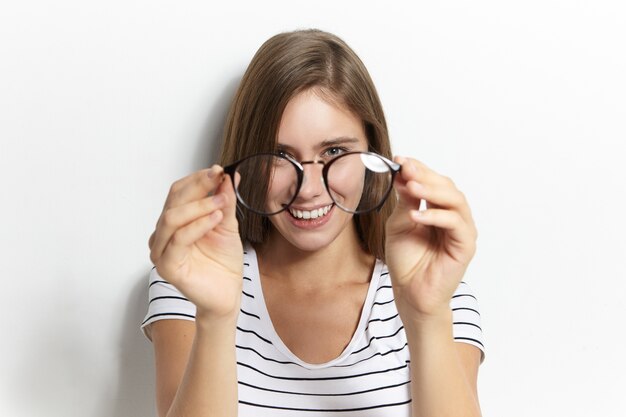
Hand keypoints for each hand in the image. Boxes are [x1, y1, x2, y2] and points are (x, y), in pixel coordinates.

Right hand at [149, 165, 243, 318]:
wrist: (228, 293)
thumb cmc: (223, 261)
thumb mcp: (227, 224)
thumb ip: (225, 201)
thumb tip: (229, 175)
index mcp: (174, 221)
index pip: (178, 191)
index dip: (197, 179)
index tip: (218, 170)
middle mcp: (163, 234)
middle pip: (173, 200)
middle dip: (198, 187)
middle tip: (219, 178)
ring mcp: (162, 250)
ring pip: (172, 217)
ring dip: (199, 205)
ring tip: (222, 201)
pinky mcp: (167, 266)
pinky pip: (179, 239)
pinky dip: (198, 225)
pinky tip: (216, 218)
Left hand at [385, 157, 477, 318]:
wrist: (410, 292)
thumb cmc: (406, 260)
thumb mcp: (400, 223)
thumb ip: (406, 200)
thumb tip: (403, 174)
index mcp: (439, 209)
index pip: (434, 181)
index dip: (419, 168)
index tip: (400, 159)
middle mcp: (454, 216)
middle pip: (447, 186)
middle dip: (425, 175)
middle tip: (406, 168)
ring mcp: (462, 230)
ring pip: (456, 201)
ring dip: (432, 190)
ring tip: (411, 186)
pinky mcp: (465, 246)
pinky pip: (455, 224)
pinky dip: (436, 216)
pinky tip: (416, 215)